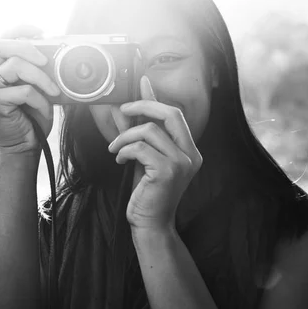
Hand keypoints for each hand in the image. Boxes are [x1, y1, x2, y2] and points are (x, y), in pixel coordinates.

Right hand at [0, 25, 60, 154]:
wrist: (25, 146)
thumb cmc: (33, 117)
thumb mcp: (38, 88)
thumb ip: (38, 70)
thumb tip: (55, 51)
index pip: (1, 39)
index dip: (18, 30)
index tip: (41, 32)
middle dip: (26, 47)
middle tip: (46, 60)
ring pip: (14, 66)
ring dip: (41, 77)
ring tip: (53, 90)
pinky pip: (21, 90)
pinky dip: (39, 98)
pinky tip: (44, 108)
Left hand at [107, 76, 202, 230]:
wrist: (150, 224)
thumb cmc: (148, 192)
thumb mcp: (147, 157)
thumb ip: (144, 131)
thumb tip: (134, 102)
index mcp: (190, 150)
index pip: (175, 114)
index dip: (155, 99)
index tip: (140, 85)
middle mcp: (191, 155)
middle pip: (170, 113)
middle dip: (143, 106)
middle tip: (123, 110)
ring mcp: (182, 163)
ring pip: (149, 130)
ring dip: (125, 137)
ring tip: (115, 150)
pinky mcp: (167, 172)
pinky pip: (140, 148)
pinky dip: (124, 151)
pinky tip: (120, 160)